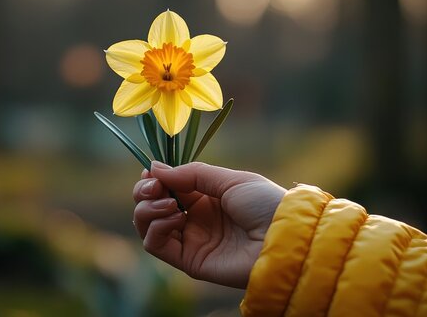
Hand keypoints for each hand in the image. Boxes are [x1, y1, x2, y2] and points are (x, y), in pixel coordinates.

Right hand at [132, 161, 285, 288]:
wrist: (282, 238)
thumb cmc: (264, 204)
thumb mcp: (229, 180)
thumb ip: (191, 174)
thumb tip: (154, 167)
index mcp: (205, 196)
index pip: (166, 186)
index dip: (154, 177)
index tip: (152, 170)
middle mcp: (194, 217)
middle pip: (150, 204)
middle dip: (145, 191)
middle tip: (154, 186)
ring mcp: (190, 239)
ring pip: (147, 224)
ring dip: (148, 209)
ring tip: (170, 204)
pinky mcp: (189, 260)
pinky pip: (156, 245)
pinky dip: (157, 228)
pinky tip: (177, 217)